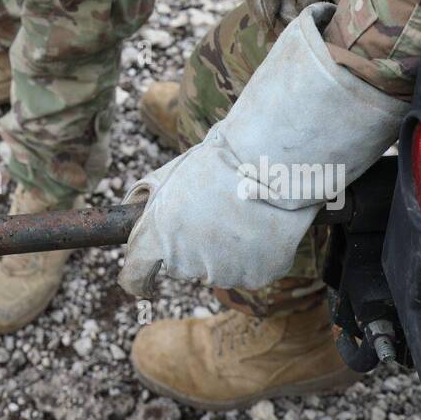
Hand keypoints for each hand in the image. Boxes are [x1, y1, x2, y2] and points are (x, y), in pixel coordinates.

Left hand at [120, 6, 404, 295]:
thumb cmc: (234, 146)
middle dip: (191, 243)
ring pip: (215, 269)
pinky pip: (247, 270)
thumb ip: (158, 188)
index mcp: (158, 232)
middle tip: (214, 207)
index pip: (133, 273)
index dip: (138, 270)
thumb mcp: (183, 164)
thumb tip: (136, 196)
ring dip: (223, 245)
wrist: (286, 149)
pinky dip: (253, 252)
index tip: (142, 268)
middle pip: (180, 267)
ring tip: (242, 205)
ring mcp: (223, 269)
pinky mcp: (258, 273)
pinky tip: (261, 220)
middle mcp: (185, 257)